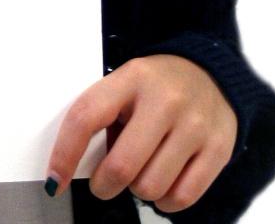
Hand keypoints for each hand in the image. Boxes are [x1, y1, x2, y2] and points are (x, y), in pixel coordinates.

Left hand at [47, 54, 236, 212]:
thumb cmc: (159, 88)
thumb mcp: (126, 85)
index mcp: (132, 78)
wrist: (214, 74)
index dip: (64, 155)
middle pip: (121, 167)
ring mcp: (196, 125)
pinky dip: (165, 200)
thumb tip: (74, 168)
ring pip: (149, 188)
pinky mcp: (219, 148)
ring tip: (144, 169)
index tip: (55, 181)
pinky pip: (181, 198)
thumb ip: (103, 118)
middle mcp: (166, 100)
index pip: (86, 117)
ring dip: (138, 190)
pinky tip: (165, 180)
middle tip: (105, 181)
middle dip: (103, 185)